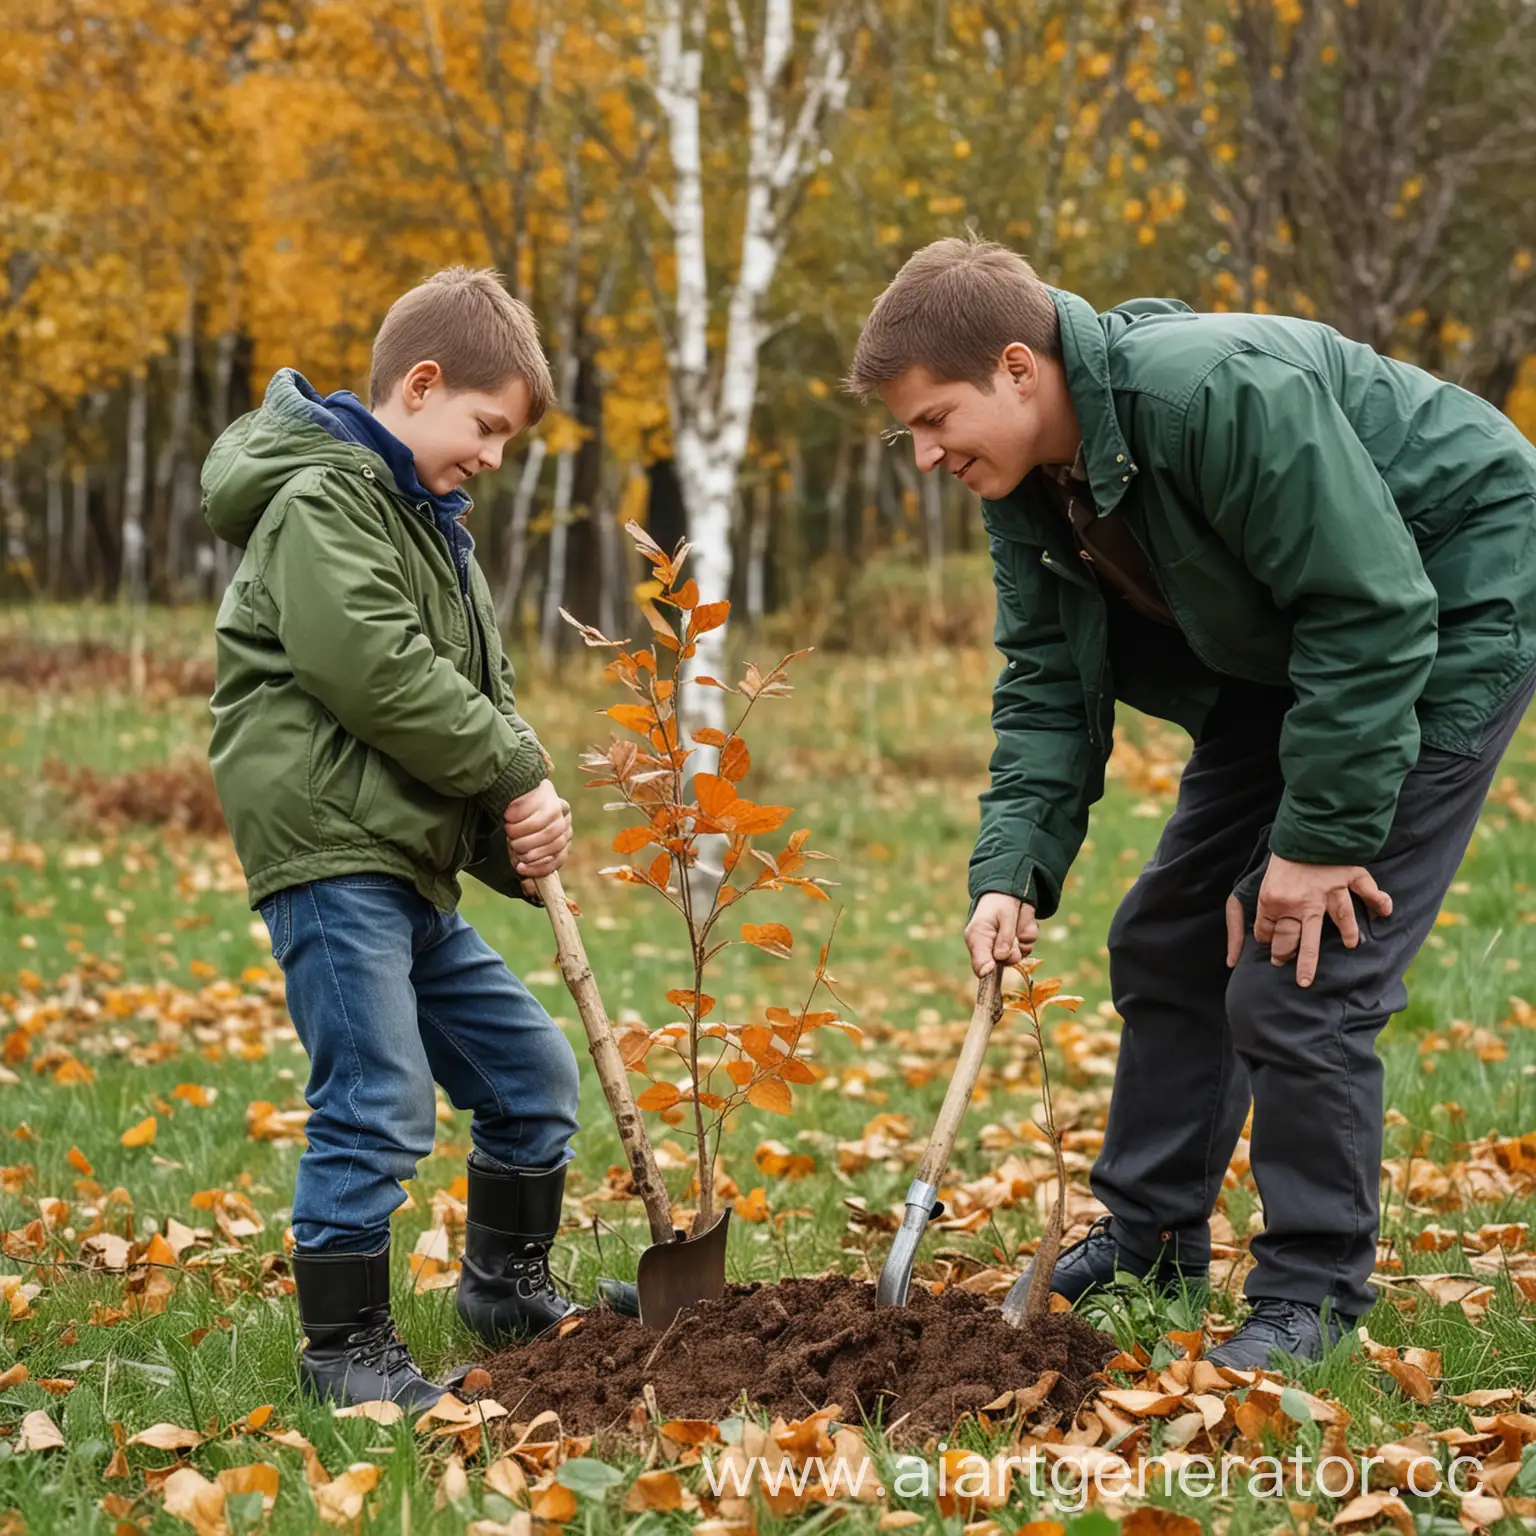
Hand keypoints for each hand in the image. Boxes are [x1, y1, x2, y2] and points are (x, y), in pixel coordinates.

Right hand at [503, 780, 571, 882]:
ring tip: (509, 834)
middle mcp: (565, 822)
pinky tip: (509, 819)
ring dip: (522, 836)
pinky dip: (517, 820)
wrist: (514, 792)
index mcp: (564, 837)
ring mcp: (558, 807)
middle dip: (529, 850)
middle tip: (513, 847)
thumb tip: (531, 891)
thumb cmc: (519, 825)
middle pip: (553, 843)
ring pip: (545, 830)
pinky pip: (533, 812)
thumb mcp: (523, 848)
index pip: (559, 858)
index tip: (520, 869)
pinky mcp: (547, 794)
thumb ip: (529, 866)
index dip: (539, 867)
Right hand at [964, 893, 1038, 978]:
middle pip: (1004, 962)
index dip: (987, 970)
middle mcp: (988, 948)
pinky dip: (1029, 935)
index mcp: (977, 939)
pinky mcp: (1015, 947)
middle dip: (1014, 950)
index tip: (992, 969)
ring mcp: (1003, 949)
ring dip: (1023, 939)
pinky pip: (1028, 947)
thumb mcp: (1004, 915)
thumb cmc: (1000, 902)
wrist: (1008, 892)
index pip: (979, 964)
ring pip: (1020, 954)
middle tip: (1014, 934)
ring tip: (1016, 922)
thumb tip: (1001, 957)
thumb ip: (1004, 936)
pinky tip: (1021, 923)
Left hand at [1225, 852, 1391, 987]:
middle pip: (1301, 939)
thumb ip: (1236, 924)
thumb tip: (1229, 960)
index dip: (1270, 945)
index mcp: (1274, 902)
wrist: (1295, 826)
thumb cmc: (1272, 860)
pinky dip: (1379, 898)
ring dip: (1347, 931)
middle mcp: (1302, 901)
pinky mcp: (1347, 874)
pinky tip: (1387, 909)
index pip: (1270, 934)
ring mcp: (1327, 889)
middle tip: (1303, 980)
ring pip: (1339, 916)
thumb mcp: (1245, 890)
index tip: (1274, 954)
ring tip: (1351, 944)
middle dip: (1300, 960)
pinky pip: (1366, 888)